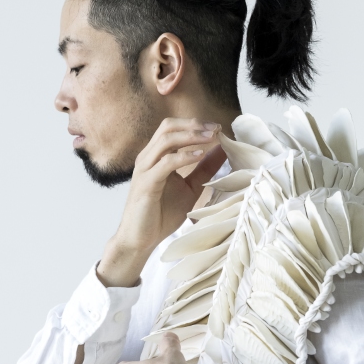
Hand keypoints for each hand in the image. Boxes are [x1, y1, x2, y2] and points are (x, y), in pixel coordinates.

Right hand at [97, 119, 226, 286]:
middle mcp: (147, 158)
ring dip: (191, 136)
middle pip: (167, 127)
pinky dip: (184, 156)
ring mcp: (144, 169)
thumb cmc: (161, 214)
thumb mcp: (190, 187)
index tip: (218, 127)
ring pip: (166, 140)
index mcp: (155, 156)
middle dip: (193, 125)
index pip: (173, 128)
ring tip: (211, 138)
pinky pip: (165, 163)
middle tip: (216, 128)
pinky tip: (200, 155)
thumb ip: (204, 169)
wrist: (141, 239)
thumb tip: (222, 150)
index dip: (195, 124)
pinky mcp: (146, 183)